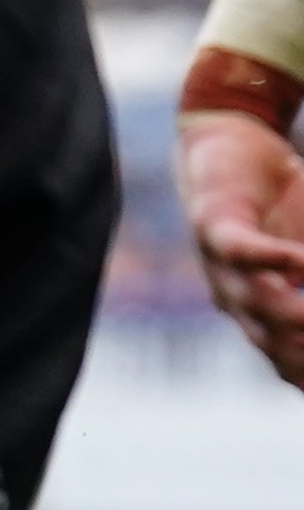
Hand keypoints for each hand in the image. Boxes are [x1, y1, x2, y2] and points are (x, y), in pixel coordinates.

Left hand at [180, 105, 303, 388]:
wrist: (235, 144)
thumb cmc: (287, 206)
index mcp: (264, 316)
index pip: (293, 365)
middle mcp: (238, 302)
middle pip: (278, 346)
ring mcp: (221, 267)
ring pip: (260, 305)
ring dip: (301, 315)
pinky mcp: (214, 225)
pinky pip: (242, 250)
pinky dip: (274, 259)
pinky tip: (302, 262)